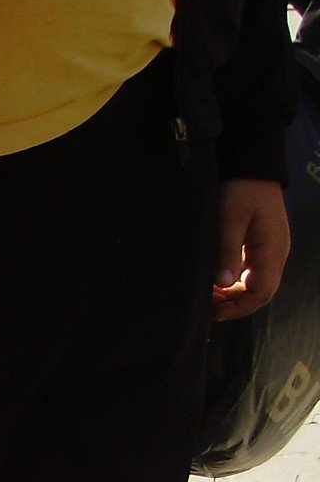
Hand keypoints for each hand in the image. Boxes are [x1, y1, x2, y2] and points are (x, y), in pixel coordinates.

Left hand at [212, 178, 290, 320]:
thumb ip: (227, 251)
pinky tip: (215, 284)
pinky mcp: (260, 249)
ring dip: (233, 296)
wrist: (252, 170)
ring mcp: (269, 252)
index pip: (262, 292)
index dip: (239, 307)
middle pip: (260, 293)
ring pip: (254, 286)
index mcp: (272, 251)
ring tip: (208, 297)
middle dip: (234, 305)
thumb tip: (223, 283)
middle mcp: (275, 255)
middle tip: (206, 307)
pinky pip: (250, 275)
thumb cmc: (241, 191)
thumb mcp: (230, 219)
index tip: (215, 312)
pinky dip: (233, 284)